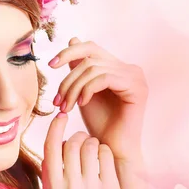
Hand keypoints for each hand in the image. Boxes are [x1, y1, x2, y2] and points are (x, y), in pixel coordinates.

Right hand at [41, 111, 131, 188]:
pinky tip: (104, 158)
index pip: (50, 149)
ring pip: (90, 146)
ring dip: (92, 142)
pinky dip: (104, 151)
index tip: (61, 115)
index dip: (55, 127)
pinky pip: (106, 156)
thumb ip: (53, 176)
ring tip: (94, 149)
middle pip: (71, 144)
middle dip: (77, 135)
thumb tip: (56, 143)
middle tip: (82, 139)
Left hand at [48, 37, 147, 165]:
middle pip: (89, 58)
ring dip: (73, 88)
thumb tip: (72, 38)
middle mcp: (130, 68)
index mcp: (118, 67)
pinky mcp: (137, 87)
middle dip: (68, 79)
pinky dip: (88, 89)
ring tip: (66, 107)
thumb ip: (80, 68)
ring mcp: (136, 77)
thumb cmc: (99, 125)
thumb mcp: (83, 91)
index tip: (51, 65)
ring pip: (93, 69)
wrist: (111, 150)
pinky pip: (104, 78)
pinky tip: (81, 104)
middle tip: (58, 102)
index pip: (90, 47)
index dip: (69, 51)